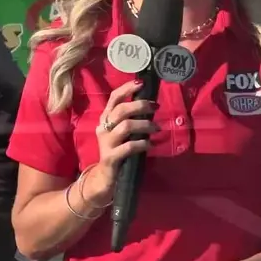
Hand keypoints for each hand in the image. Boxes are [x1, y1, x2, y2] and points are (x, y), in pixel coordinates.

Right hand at [81, 80, 153, 205]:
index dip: (126, 89)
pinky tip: (150, 144)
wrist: (105, 177)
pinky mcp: (111, 157)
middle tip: (155, 107)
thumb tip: (150, 106)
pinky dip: (142, 144)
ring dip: (145, 125)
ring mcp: (106, 143)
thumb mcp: (122, 133)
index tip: (141, 83)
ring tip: (157, 127)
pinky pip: (128, 147)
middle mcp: (103, 128)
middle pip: (121, 110)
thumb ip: (131, 120)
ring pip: (126, 126)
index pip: (114, 98)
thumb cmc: (118, 150)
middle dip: (140, 105)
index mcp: (106, 119)